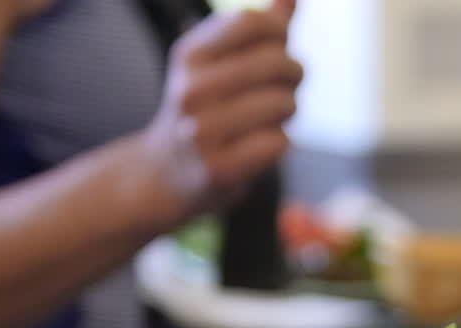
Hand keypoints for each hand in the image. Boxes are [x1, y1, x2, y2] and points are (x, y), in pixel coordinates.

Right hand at [134, 0, 301, 229]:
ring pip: (283, 103)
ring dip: (287, 112)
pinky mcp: (218, 169)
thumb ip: (259, 31)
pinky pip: (279, 143)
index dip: (279, 33)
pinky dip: (279, 144)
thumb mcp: (220, 64)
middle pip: (278, 62)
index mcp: (189, 55)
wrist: (166, 173)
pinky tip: (258, 147)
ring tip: (267, 119)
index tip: (278, 49)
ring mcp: (201, 132)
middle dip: (293, 75)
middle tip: (283, 88)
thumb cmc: (208, 110)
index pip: (252, 21)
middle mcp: (190, 90)